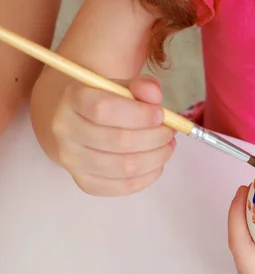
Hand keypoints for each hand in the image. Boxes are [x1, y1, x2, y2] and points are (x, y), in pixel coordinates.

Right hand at [52, 75, 175, 195]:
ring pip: (123, 166)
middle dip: (154, 138)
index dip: (139, 115)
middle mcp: (65, 130)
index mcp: (73, 99)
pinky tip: (157, 163)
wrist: (77, 123)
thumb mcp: (122, 87)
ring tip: (167, 147)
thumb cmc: (106, 103)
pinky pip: (122, 186)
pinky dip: (148, 176)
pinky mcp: (84, 182)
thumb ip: (141, 87)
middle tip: (170, 133)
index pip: (104, 109)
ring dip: (155, 158)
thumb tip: (155, 94)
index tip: (161, 115)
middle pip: (118, 140)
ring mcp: (72, 160)